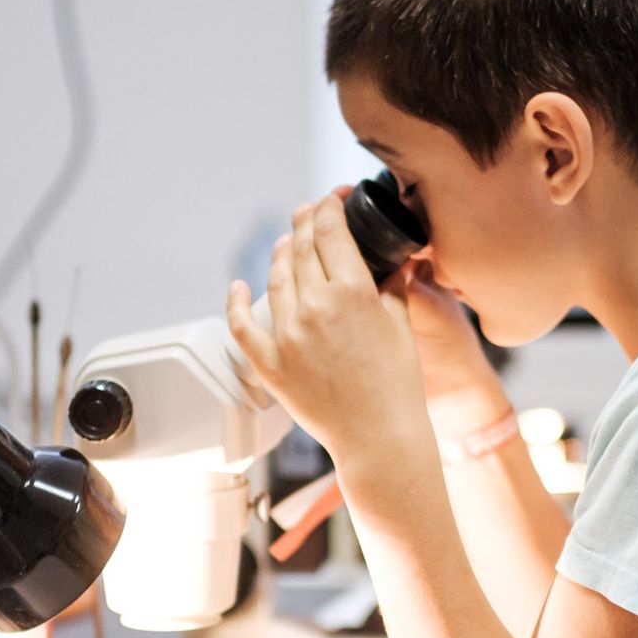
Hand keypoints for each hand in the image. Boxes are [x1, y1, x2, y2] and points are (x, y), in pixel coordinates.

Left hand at [226, 196, 431, 462]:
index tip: (331, 200)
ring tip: (287, 243)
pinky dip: (236, 302)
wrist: (379, 437)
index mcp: (352, 292)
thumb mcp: (401, 326)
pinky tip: (238, 287)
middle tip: (307, 212)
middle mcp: (315, 307)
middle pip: (302, 248)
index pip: (330, 231)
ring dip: (281, 253)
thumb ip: (393, 286)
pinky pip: (242, 325)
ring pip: (275, 278)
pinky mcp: (270, 364)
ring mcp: (288, 335)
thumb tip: (398, 261)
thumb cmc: (398, 385)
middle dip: (305, 223)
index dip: (328, 208)